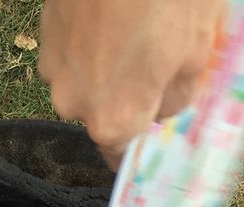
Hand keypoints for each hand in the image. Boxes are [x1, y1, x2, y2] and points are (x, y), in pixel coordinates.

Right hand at [39, 0, 224, 167]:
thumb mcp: (198, 52)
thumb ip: (180, 97)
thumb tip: (167, 109)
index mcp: (113, 120)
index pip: (120, 156)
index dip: (140, 141)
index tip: (153, 127)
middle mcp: (75, 105)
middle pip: (103, 114)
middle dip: (128, 94)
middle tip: (157, 57)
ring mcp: (55, 68)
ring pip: (86, 81)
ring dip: (108, 65)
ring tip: (134, 27)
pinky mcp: (45, 33)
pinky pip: (73, 51)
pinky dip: (91, 40)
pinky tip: (113, 13)